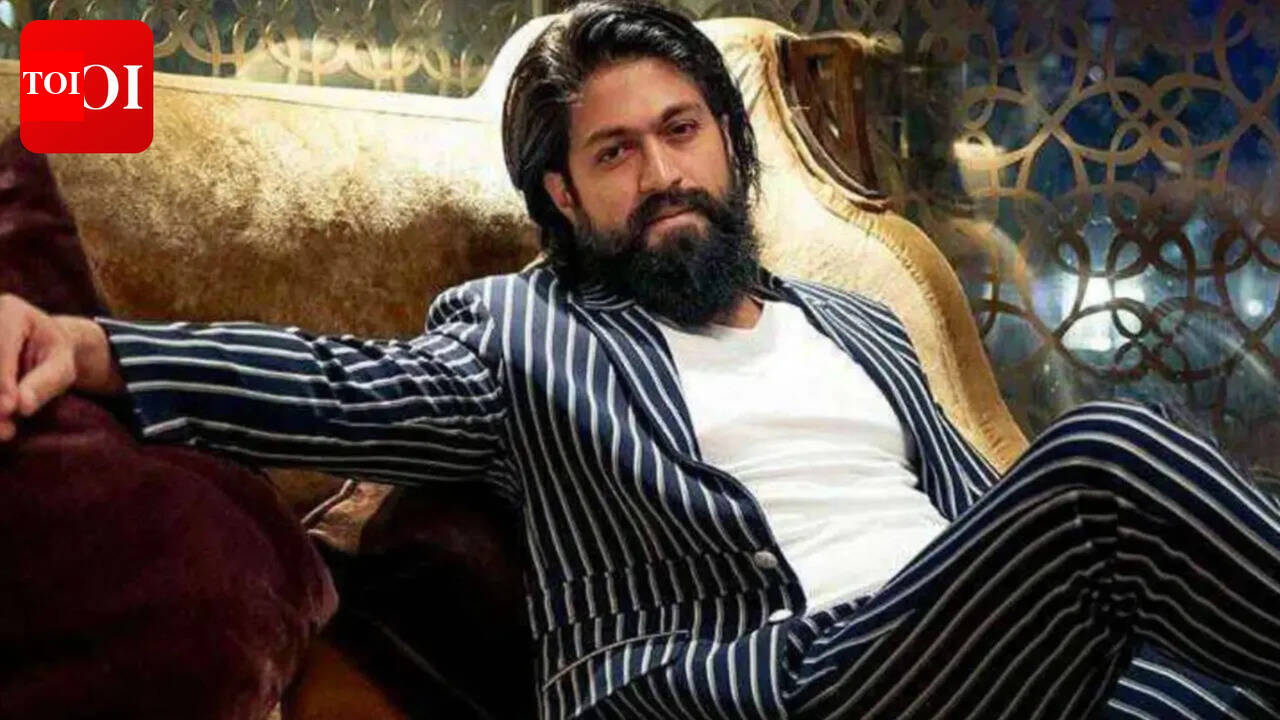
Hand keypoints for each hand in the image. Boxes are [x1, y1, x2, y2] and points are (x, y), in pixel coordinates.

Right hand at [0, 294, 120, 440]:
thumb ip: (45, 382)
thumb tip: (22, 406)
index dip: (3, 379)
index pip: (1, 346)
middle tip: (5, 429)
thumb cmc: (55, 355)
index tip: (11, 408)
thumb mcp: (62, 366)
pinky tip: (1, 428)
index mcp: (11, 311)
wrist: (40, 348)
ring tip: (4, 432)